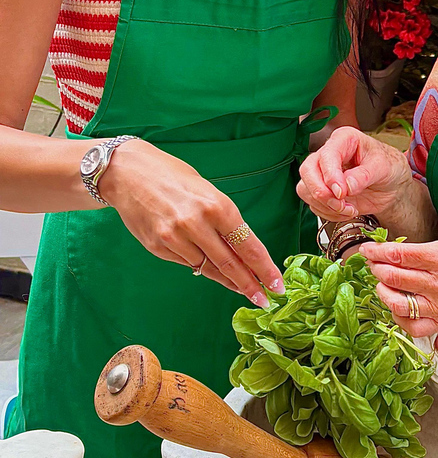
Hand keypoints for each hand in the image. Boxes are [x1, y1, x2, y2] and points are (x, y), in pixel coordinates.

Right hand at [99, 140, 283, 306]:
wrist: (126, 172)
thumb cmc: (173, 176)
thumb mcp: (208, 192)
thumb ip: (224, 221)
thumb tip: (242, 251)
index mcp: (216, 206)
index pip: (248, 245)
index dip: (264, 268)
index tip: (277, 284)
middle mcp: (195, 224)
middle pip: (230, 264)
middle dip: (250, 285)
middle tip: (264, 300)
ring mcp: (174, 238)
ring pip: (208, 268)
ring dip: (227, 280)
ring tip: (243, 289)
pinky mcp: (157, 247)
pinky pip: (186, 263)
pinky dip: (200, 266)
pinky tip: (210, 268)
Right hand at [297, 127, 411, 221]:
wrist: (392, 184)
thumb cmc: (388, 167)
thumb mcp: (383, 168)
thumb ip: (364, 176)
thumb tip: (347, 186)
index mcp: (344, 139)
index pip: (326, 155)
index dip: (330, 176)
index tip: (341, 192)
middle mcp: (329, 154)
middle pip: (307, 171)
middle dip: (321, 192)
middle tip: (340, 203)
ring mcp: (323, 173)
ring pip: (305, 189)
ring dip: (325, 205)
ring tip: (348, 209)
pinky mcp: (323, 191)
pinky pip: (314, 204)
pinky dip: (328, 213)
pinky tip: (346, 211)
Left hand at [359, 236, 437, 336]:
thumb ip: (428, 249)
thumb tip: (399, 253)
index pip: (401, 255)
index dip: (378, 252)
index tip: (368, 250)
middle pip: (395, 278)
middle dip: (377, 269)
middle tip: (373, 264)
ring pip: (399, 304)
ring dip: (383, 292)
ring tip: (381, 284)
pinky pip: (414, 327)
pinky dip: (399, 319)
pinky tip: (396, 307)